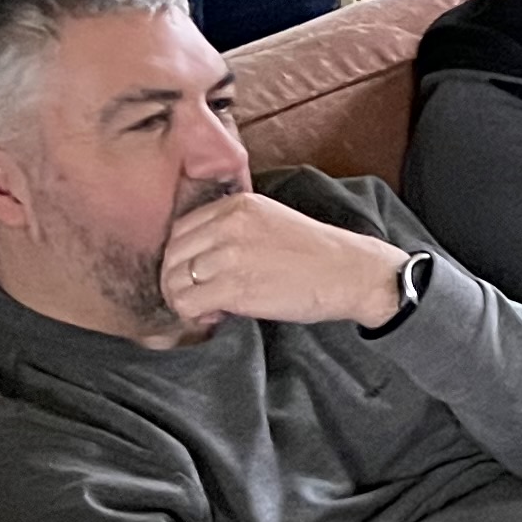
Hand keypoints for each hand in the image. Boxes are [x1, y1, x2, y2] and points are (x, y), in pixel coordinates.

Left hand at [158, 190, 406, 331]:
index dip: (182, 257)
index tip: (197, 274)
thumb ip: (233, 227)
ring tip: (209, 308)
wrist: (349, 273)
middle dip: (177, 280)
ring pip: (174, 281)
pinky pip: (188, 304)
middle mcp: (227, 226)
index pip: (180, 230)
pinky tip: (215, 316)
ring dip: (184, 300)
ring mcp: (229, 256)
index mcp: (235, 205)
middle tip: (199, 296)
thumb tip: (200, 256)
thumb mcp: (270, 219)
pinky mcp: (235, 288)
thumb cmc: (315, 252)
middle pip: (172, 255)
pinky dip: (194, 315)